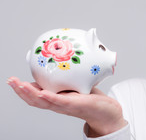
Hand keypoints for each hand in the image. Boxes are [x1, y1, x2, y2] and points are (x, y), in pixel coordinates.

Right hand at [7, 77, 126, 136]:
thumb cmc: (91, 98)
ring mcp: (66, 106)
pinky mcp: (76, 104)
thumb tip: (63, 61)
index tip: (12, 80)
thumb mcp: (76, 85)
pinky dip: (51, 98)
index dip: (22, 89)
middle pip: (35, 100)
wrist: (107, 112)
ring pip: (44, 102)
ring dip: (31, 94)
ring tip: (20, 85)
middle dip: (21, 91)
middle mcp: (58, 105)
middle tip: (10, 81)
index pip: (35, 96)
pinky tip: (43, 93)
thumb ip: (68, 77)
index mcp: (56, 100)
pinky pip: (61, 102)